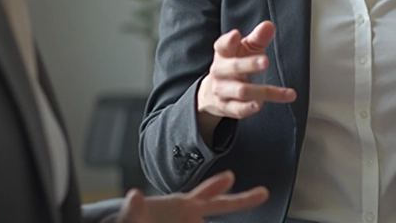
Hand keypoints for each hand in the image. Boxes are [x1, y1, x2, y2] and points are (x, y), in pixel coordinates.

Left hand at [115, 171, 267, 222]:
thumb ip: (134, 208)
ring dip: (235, 210)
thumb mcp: (132, 214)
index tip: (229, 176)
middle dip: (243, 199)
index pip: (205, 194)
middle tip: (263, 192)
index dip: (217, 184)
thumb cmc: (135, 220)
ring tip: (256, 199)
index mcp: (183, 205)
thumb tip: (134, 194)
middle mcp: (194, 215)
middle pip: (222, 205)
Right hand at [198, 21, 296, 119]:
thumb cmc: (235, 64)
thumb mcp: (245, 49)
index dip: (228, 40)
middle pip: (234, 67)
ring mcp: (222, 90)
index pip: (222, 45)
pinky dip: (248, 108)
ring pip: (241, 90)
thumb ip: (258, 38)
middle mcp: (220, 71)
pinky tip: (260, 105)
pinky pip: (237, 109)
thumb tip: (269, 26)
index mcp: (224, 53)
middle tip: (265, 61)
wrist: (213, 92)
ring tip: (272, 91)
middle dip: (249, 65)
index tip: (236, 35)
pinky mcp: (226, 107)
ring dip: (258, 91)